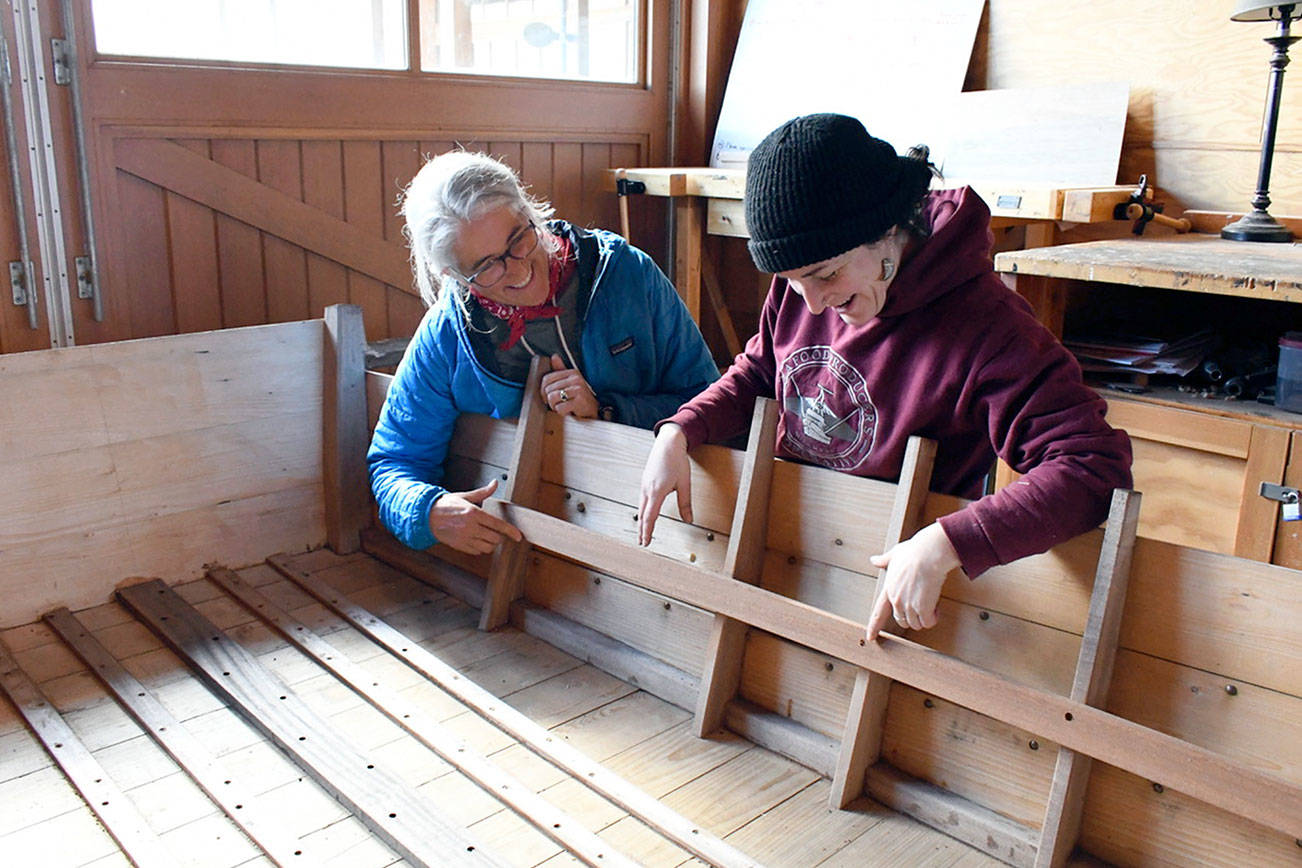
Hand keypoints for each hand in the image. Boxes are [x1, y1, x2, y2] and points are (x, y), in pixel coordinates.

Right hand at [427, 479, 523, 554]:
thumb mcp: (465, 496)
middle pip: (495, 538)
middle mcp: (470, 527)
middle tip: (496, 531)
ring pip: (487, 547)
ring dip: (491, 543)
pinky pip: (477, 551)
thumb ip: (483, 492)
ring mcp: (464, 538)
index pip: (498, 525)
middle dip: (499, 536)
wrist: (426, 516)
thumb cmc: (446, 505)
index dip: (511, 532)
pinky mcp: (460, 546)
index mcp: (473, 513)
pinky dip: (481, 548)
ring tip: (487, 535)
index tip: (518, 536)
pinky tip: (477, 539)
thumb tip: (495, 483)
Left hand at [540, 354, 597, 418]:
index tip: (546, 397)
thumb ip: (561, 370)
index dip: (543, 390)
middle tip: (558, 403)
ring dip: (555, 406)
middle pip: (548, 389)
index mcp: (572, 373)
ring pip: (552, 398)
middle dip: (550, 400)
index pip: (547, 379)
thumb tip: (554, 357)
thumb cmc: (579, 397)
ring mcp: (579, 390)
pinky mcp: (580, 401)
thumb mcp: (570, 382)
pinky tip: (568, 411)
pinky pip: (560, 408)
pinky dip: (562, 412)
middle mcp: (576, 379)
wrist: (592, 410)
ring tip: (562, 407)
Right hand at [638, 423, 691, 545]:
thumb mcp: (685, 483)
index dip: (647, 531)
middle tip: (642, 543)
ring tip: (643, 532)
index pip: (650, 517)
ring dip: (641, 521)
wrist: (668, 442)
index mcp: (657, 492)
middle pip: (642, 515)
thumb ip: (685, 504)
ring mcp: (644, 485)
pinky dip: (642, 510)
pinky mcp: (644, 480)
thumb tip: (689, 520)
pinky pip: (641, 499)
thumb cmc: (677, 461)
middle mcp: (647, 489)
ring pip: (640, 507)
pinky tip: (645, 514)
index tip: (646, 542)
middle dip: (642, 530)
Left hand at [865, 523, 960, 641]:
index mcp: (888, 589)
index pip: (878, 612)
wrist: (927, 554)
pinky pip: (928, 622)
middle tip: (921, 605)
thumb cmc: (914, 552)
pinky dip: (933, 618)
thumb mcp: (894, 554)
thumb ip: (884, 560)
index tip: (871, 636)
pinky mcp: (923, 609)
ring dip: (924, 617)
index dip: (874, 626)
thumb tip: (874, 559)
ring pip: (916, 623)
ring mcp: (909, 606)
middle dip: (912, 617)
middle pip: (902, 620)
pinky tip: (936, 607)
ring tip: (931, 603)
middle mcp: (896, 600)